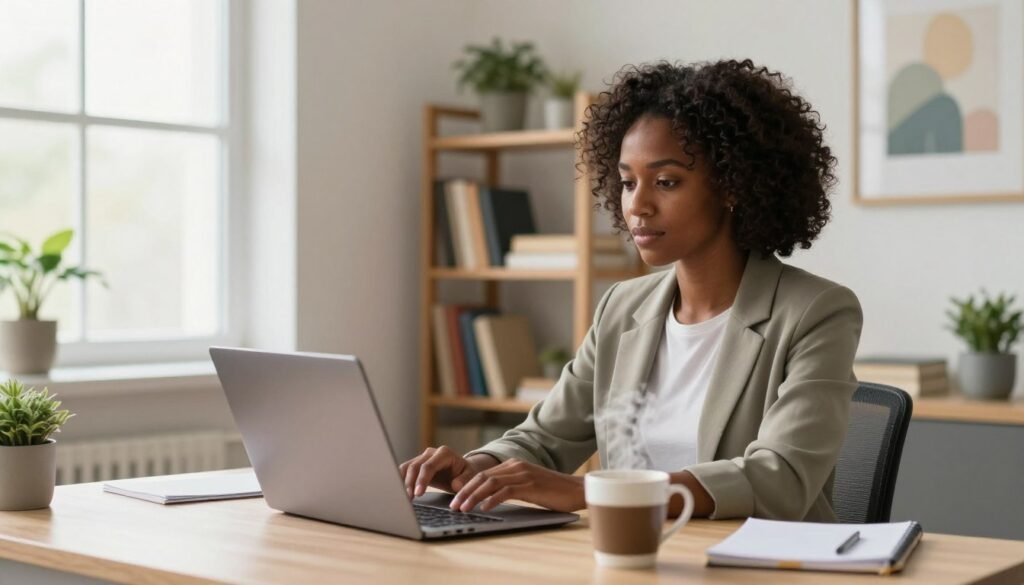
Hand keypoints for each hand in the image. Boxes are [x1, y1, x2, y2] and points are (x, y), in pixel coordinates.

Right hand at [399, 445, 488, 497]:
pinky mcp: (417, 464)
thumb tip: (455, 485)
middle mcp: (431, 453)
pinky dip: (401, 480)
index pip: (428, 466)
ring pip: (407, 468)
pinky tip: (401, 492)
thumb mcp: (471, 476)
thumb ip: (464, 480)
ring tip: (404, 498)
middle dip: (410, 483)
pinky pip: (405, 471)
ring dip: (403, 482)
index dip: (421, 480)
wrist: (462, 470)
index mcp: (444, 453)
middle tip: (409, 499)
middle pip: (415, 466)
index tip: (418, 493)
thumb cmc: (466, 473)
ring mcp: (422, 457)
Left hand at [449, 458, 584, 513]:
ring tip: (463, 508)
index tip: (455, 498)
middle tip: (453, 505)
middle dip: (464, 491)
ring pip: (490, 483)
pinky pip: (506, 491)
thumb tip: (489, 499)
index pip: (483, 474)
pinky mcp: (531, 484)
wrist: (577, 490)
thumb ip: (510, 487)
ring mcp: (523, 474)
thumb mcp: (528, 487)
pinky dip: (492, 500)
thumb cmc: (553, 492)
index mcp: (513, 465)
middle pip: (483, 477)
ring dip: (473, 496)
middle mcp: (516, 466)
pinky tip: (484, 509)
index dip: (466, 486)